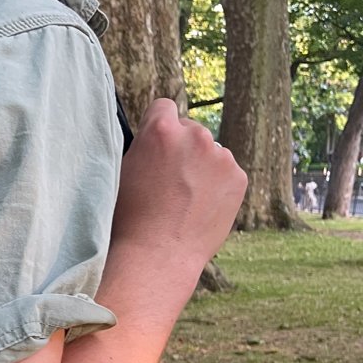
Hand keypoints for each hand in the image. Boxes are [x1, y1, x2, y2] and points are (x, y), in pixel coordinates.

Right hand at [111, 99, 246, 281]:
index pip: (163, 107)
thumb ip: (143, 148)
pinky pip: (225, 173)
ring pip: (210, 153)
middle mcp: (195, 136)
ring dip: (200, 168)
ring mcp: (221, 156)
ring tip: (184, 201)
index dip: (157, 127)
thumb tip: (155, 140)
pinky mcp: (238, 177)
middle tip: (167, 182)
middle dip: (181, 149)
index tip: (155, 146)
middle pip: (189, 130)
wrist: (157, 255)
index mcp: (161, 131)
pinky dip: (216, 186)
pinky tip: (199, 208)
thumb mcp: (123, 173)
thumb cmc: (130, 219)